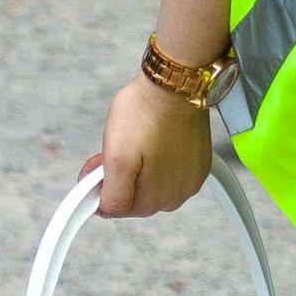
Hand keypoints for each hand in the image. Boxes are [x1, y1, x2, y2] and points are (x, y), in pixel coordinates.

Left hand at [93, 74, 214, 218]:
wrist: (175, 85)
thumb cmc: (144, 114)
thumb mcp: (115, 157)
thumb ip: (111, 193)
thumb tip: (105, 211)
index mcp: (154, 201)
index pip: (116, 209)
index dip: (100, 186)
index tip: (97, 165)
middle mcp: (176, 196)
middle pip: (136, 197)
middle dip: (120, 176)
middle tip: (113, 147)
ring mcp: (190, 180)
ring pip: (153, 184)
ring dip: (140, 168)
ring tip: (136, 140)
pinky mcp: (198, 163)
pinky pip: (171, 170)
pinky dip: (159, 159)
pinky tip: (154, 139)